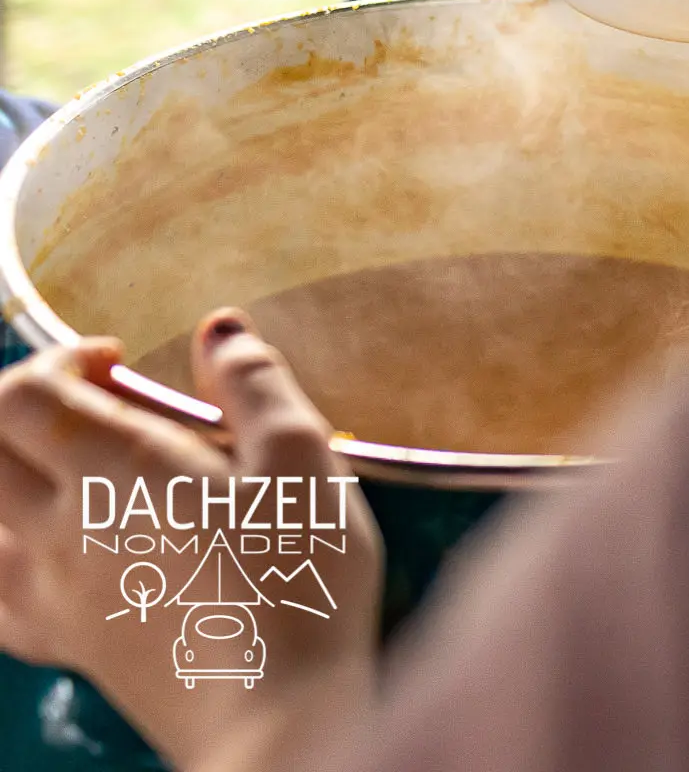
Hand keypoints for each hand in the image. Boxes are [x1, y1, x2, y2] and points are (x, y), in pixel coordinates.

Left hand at [0, 313, 380, 771]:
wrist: (273, 718)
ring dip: (9, 478)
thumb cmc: (294, 576)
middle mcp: (59, 528)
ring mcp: (52, 594)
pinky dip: (4, 557)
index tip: (119, 361)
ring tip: (71, 473)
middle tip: (89, 405)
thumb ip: (254, 381)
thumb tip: (219, 329)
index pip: (22, 394)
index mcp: (111, 468)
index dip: (59, 359)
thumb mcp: (300, 455)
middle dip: (23, 409)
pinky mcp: (66, 646)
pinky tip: (47, 554)